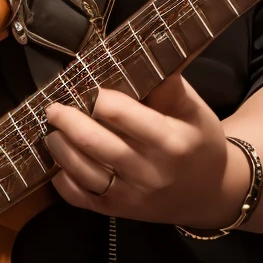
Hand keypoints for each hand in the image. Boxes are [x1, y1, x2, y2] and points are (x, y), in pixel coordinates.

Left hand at [44, 76, 250, 228]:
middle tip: (52, 106)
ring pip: (83, 171)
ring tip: (51, 130)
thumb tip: (145, 49)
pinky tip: (59, 161)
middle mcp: (150, 172)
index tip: (85, 84)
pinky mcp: (117, 212)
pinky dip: (62, 180)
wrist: (210, 194)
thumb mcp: (195, 110)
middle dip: (68, 121)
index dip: (97, 97)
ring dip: (60, 148)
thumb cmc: (199, 143)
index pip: (122, 114)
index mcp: (170, 142)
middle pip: (96, 143)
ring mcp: (132, 197)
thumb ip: (169, 84)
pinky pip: (80, 198)